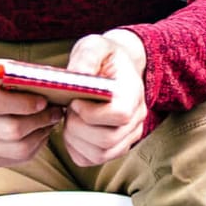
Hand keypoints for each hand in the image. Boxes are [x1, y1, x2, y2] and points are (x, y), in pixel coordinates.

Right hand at [0, 58, 62, 168]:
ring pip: (17, 149)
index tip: (44, 100)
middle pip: (11, 130)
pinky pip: (15, 159)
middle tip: (56, 111)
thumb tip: (56, 86)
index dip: (25, 104)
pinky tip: (37, 132)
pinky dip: (34, 146)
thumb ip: (20, 77)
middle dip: (41, 121)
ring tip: (49, 121)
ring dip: (41, 135)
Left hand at [57, 31, 149, 167]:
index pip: (120, 115)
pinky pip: (92, 160)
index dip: (93, 114)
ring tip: (70, 120)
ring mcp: (127, 135)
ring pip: (100, 154)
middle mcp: (136, 118)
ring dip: (75, 140)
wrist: (115, 69)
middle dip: (77, 127)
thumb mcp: (94, 46)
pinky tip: (72, 131)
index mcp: (133, 93)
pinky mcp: (114, 147)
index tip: (75, 102)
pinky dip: (75, 149)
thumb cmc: (103, 58)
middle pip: (107, 140)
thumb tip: (77, 74)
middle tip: (69, 110)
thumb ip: (86, 57)